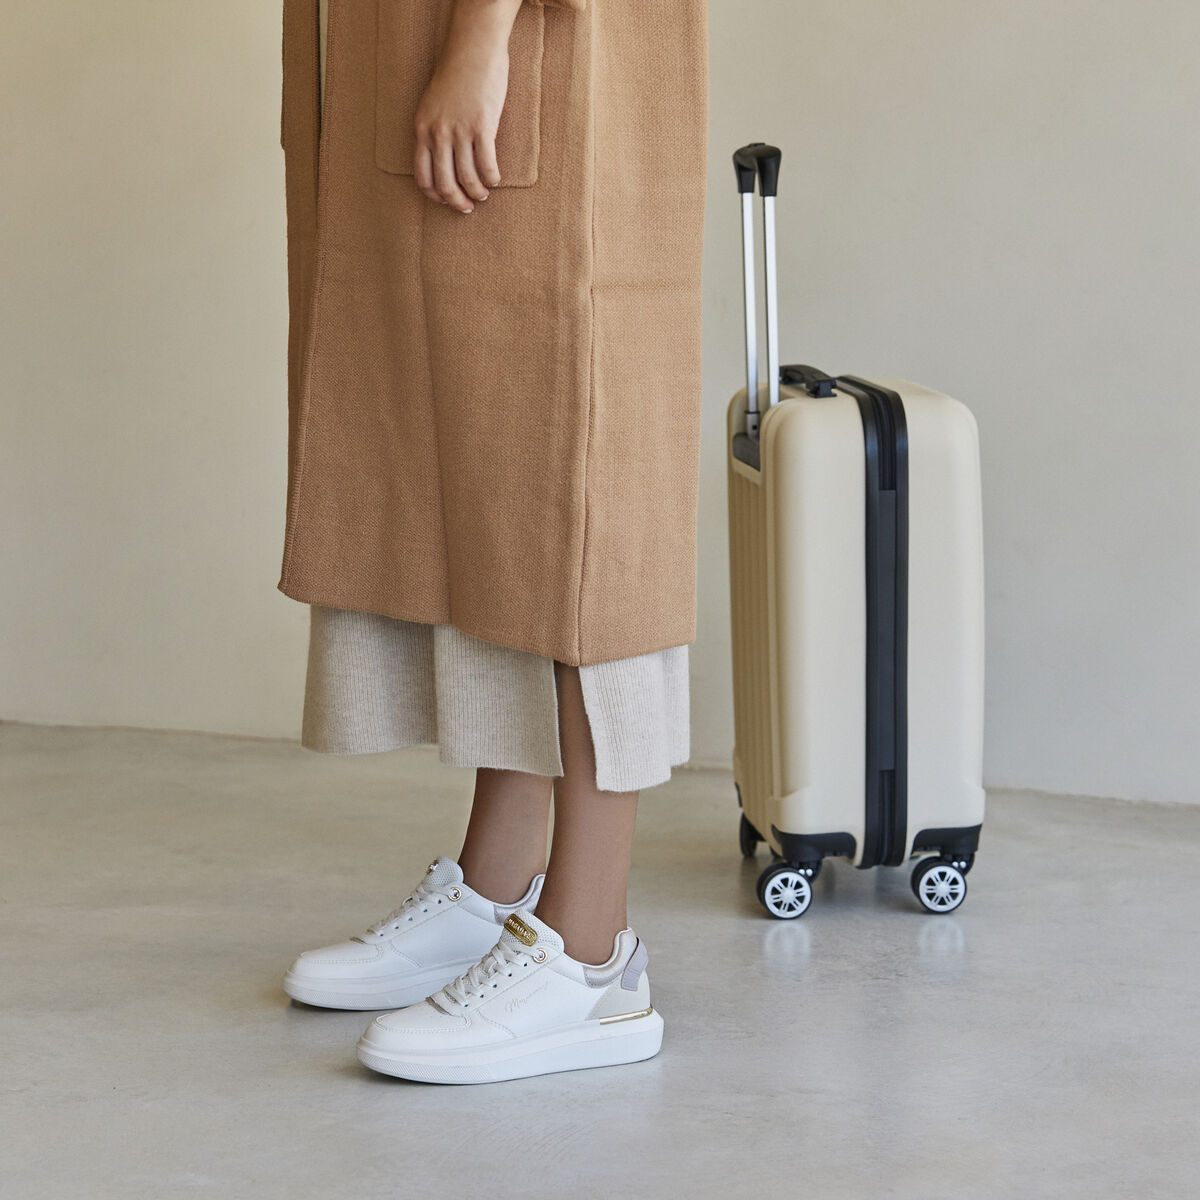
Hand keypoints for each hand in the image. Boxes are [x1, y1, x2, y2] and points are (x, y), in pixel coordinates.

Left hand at [414, 0, 523, 212]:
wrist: (473, 49)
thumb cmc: (455, 75)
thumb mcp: (432, 104)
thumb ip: (433, 130)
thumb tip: (443, 157)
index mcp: (422, 129)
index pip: (423, 176)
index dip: (436, 195)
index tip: (447, 200)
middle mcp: (438, 134)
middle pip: (445, 184)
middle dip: (457, 202)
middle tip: (467, 207)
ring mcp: (459, 131)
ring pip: (467, 178)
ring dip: (477, 192)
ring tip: (483, 194)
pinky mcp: (482, 127)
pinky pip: (487, 165)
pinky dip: (492, 178)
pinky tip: (495, 179)